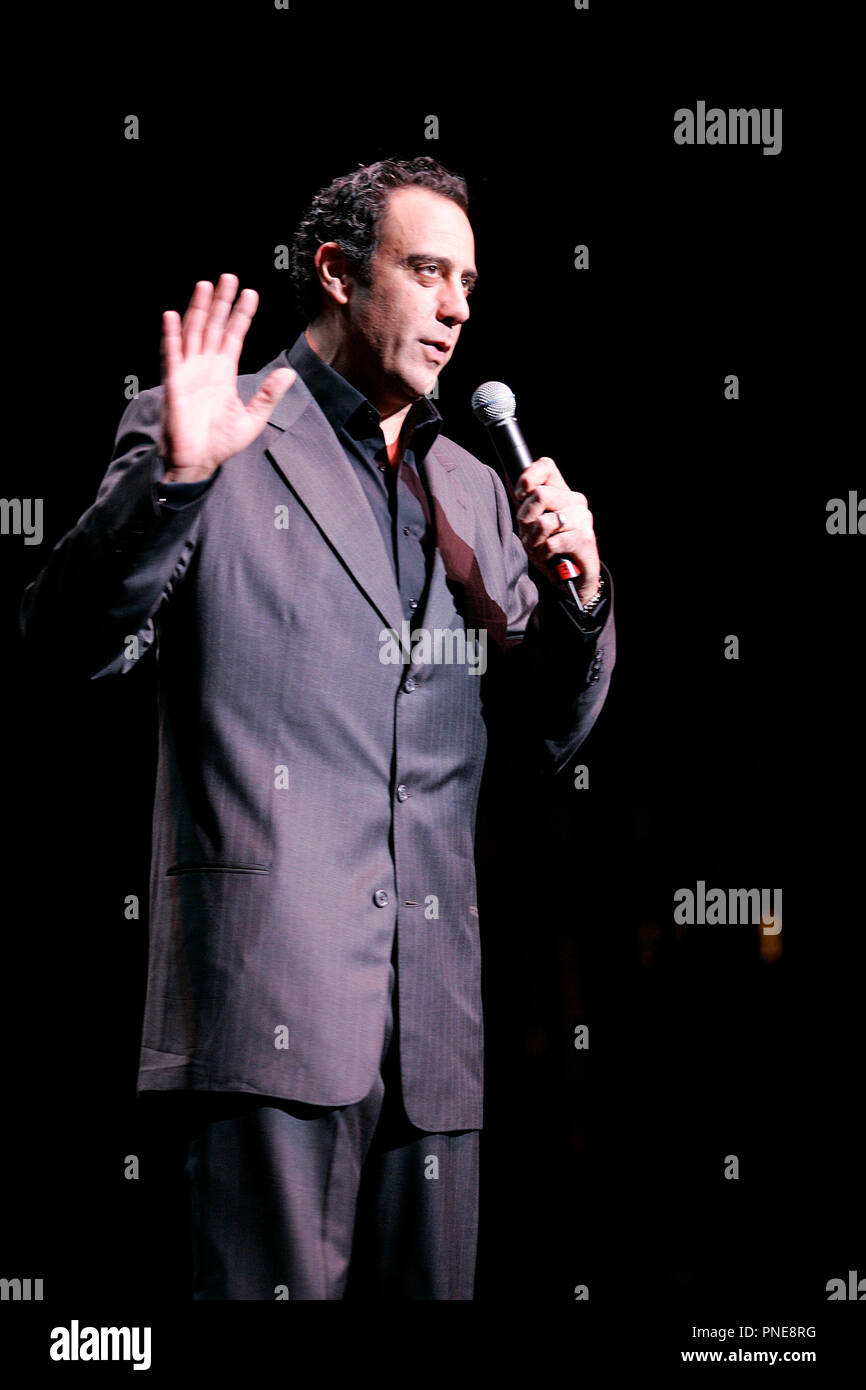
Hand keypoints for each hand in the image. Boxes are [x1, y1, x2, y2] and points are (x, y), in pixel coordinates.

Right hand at [159, 273, 295, 479]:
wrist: (198, 462)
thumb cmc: (221, 442)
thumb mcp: (253, 418)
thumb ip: (269, 394)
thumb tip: (290, 373)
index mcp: (224, 373)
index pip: (234, 336)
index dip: (242, 315)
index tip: (250, 293)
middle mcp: (206, 367)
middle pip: (214, 326)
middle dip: (222, 302)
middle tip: (229, 277)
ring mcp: (188, 372)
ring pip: (194, 332)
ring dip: (199, 309)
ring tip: (205, 285)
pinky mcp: (174, 382)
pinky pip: (171, 354)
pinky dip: (172, 335)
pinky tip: (172, 315)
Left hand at [513, 457, 601, 603]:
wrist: (574, 578)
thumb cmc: (550, 549)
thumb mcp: (531, 523)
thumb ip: (525, 503)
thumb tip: (518, 485)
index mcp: (562, 492)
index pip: (545, 466)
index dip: (527, 479)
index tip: (521, 497)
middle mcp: (575, 501)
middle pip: (540, 494)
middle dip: (526, 518)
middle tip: (530, 534)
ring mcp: (582, 518)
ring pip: (544, 521)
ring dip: (534, 540)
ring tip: (539, 547)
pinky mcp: (584, 538)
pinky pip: (550, 543)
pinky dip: (543, 554)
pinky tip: (549, 557)